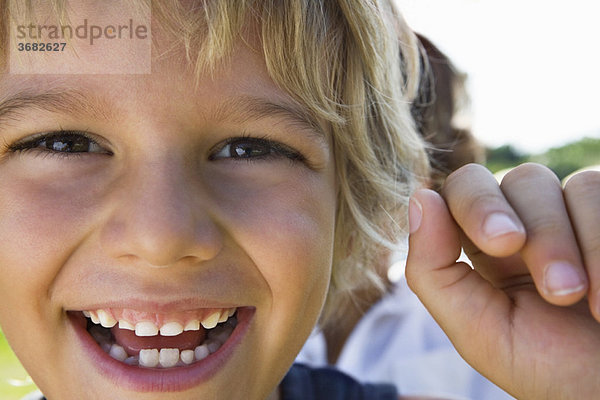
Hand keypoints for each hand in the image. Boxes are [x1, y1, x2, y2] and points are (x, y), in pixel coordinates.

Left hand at [405, 163, 599, 399]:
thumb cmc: (547, 368)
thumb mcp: (477, 330)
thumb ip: (433, 270)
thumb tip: (419, 199)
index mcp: (485, 247)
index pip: (464, 191)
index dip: (476, 203)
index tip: (502, 244)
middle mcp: (528, 223)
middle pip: (517, 180)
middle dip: (536, 229)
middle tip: (555, 285)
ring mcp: (574, 216)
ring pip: (564, 185)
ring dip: (568, 243)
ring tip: (577, 298)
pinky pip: (597, 190)